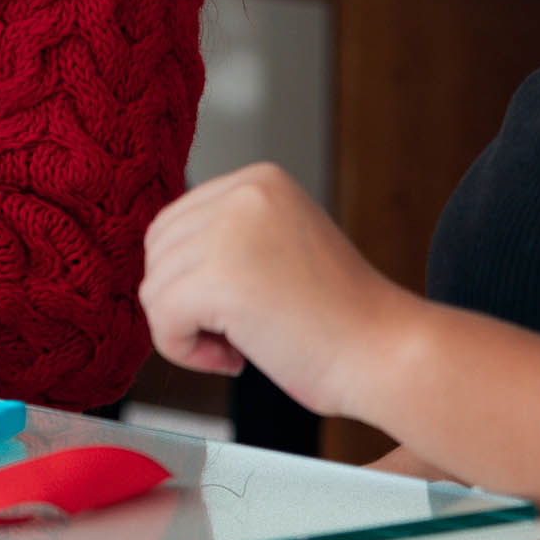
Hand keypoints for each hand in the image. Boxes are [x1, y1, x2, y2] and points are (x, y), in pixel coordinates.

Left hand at [141, 162, 424, 422]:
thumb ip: (229, 240)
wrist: (384, 353)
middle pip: (158, 250)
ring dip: (187, 330)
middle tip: (235, 333)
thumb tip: (161, 260)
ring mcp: (230, 230)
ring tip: (239, 346)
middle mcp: (243, 192)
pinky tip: (232, 359)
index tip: (238, 308)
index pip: (176, 222)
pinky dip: (184, 350)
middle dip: (184, 301)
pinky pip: (161, 318)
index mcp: (259, 180)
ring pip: (155, 287)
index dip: (191, 277)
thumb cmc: (338, 321)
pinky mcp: (220, 277)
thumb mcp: (279, 249)